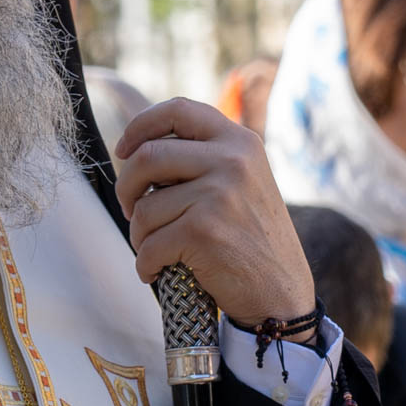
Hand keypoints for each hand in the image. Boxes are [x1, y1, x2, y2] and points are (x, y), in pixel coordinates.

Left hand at [113, 97, 315, 334]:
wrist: (281, 294)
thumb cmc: (251, 240)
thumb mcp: (242, 181)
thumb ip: (202, 159)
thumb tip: (137, 150)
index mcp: (240, 141)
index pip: (178, 110)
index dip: (140, 126)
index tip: (124, 150)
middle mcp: (232, 160)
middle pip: (147, 156)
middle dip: (126, 187)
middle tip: (131, 211)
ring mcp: (219, 194)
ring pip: (145, 207)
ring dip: (139, 234)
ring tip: (155, 250)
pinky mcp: (204, 230)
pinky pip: (150, 244)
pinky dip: (145, 263)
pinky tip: (156, 271)